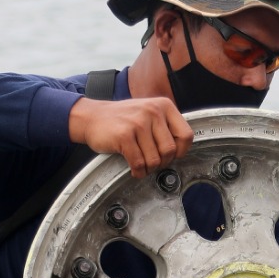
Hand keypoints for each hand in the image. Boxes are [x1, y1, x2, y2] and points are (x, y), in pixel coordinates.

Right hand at [69, 96, 193, 178]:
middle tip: (152, 162)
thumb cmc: (122, 119)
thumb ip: (166, 126)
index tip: (172, 156)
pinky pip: (138, 163)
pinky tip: (133, 169)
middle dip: (162, 162)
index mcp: (164, 105)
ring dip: (148, 168)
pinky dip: (137, 171)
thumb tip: (182, 150)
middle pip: (170, 151)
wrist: (92, 116)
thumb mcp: (148, 112)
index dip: (181, 151)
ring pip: (154, 160)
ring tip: (141, 164)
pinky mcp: (124, 136)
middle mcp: (153, 111)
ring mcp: (138, 123)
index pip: (186, 135)